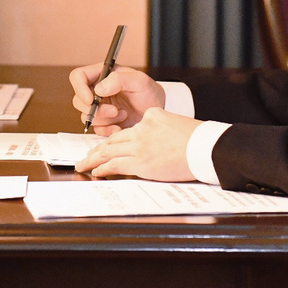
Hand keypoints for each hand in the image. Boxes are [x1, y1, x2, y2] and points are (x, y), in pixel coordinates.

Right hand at [69, 64, 165, 133]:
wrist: (155, 112)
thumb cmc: (149, 92)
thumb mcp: (139, 81)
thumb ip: (119, 79)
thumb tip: (99, 89)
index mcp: (102, 75)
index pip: (78, 76)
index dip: (79, 88)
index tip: (90, 99)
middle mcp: (97, 91)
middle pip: (78, 100)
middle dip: (96, 109)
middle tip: (114, 110)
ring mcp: (99, 107)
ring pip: (86, 116)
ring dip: (105, 119)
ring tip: (123, 114)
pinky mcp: (103, 122)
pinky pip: (95, 129)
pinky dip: (107, 130)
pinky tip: (120, 126)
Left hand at [75, 107, 198, 180]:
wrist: (204, 147)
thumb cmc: (197, 139)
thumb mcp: (175, 122)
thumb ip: (160, 127)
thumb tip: (154, 141)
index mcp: (151, 116)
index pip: (127, 130)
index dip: (113, 140)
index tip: (107, 145)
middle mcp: (141, 128)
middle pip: (113, 139)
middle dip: (98, 149)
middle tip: (87, 156)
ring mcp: (139, 145)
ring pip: (108, 151)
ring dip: (93, 159)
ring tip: (84, 164)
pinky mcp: (140, 161)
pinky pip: (114, 164)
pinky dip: (102, 167)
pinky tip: (96, 171)